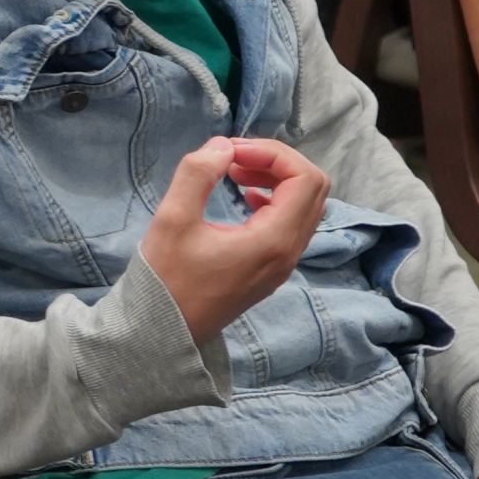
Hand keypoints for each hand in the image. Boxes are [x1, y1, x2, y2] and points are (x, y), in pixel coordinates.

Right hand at [140, 137, 327, 341]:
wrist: (164, 332)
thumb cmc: (166, 279)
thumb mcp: (172, 221)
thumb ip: (197, 176)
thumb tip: (222, 146)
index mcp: (274, 239)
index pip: (304, 178)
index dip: (272, 153)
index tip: (230, 152)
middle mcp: (289, 251)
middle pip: (314, 188)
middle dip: (277, 162)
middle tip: (233, 157)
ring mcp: (284, 262)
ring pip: (306, 205)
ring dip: (277, 179)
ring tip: (234, 172)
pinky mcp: (272, 268)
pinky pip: (293, 223)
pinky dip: (275, 200)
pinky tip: (244, 196)